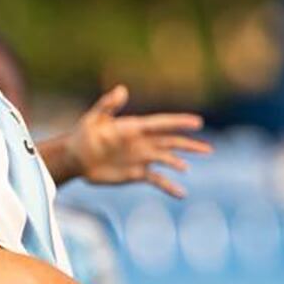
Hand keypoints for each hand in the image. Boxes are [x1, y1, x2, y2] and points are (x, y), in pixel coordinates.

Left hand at [55, 85, 210, 197]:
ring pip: (167, 160)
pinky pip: (158, 180)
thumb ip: (108, 104)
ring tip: (185, 168)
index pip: (162, 124)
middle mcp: (143, 142)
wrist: (75, 158)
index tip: (197, 122)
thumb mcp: (94, 118)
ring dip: (179, 163)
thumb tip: (121, 89)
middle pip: (171, 142)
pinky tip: (181, 194)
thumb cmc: (82, 134)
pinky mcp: (137, 173)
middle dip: (189, 145)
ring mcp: (141, 158)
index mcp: (136, 128)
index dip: (179, 123)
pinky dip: (169, 186)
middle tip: (208, 149)